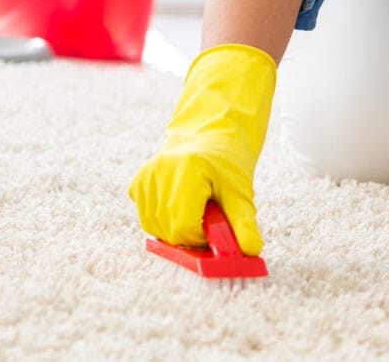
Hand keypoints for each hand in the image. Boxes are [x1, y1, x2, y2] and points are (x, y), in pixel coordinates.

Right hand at [128, 43, 275, 255]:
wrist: (210, 138)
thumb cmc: (227, 165)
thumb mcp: (240, 192)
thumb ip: (244, 223)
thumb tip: (252, 251)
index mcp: (187, 171)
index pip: (183, 228)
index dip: (200, 236)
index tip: (214, 225)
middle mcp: (160, 171)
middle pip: (168, 230)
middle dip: (190, 233)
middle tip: (207, 216)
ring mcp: (145, 177)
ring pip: (155, 228)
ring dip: (175, 228)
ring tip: (194, 207)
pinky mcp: (137, 183)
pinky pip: (146, 217)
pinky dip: (162, 219)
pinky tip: (178, 202)